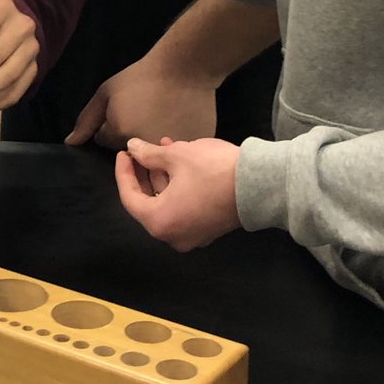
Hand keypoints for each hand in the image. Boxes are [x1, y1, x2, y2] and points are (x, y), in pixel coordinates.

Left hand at [66, 57, 217, 148]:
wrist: (183, 67)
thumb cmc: (141, 77)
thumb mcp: (106, 93)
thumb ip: (86, 121)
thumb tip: (70, 143)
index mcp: (121, 136)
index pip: (107, 144)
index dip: (115, 127)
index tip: (128, 112)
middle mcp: (146, 150)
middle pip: (131, 156)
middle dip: (133, 140)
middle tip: (145, 116)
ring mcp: (172, 151)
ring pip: (156, 159)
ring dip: (155, 145)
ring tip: (163, 120)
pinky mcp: (191, 149)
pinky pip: (180, 156)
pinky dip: (176, 142)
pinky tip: (180, 123)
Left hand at [114, 137, 241, 251]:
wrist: (259, 184)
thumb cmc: (212, 170)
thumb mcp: (177, 156)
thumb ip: (149, 154)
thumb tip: (132, 149)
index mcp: (160, 222)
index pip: (130, 198)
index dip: (124, 173)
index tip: (123, 153)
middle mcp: (173, 236)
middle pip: (148, 203)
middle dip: (144, 173)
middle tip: (140, 150)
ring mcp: (192, 235)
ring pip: (167, 204)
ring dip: (162, 176)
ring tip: (163, 146)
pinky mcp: (208, 228)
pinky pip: (183, 208)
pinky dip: (177, 186)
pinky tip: (180, 160)